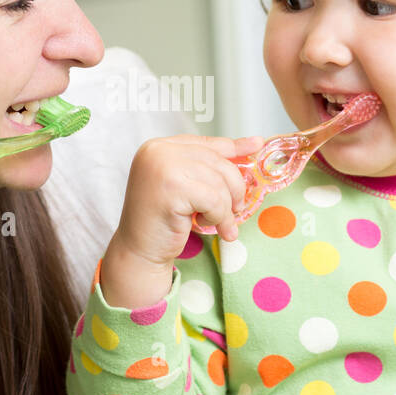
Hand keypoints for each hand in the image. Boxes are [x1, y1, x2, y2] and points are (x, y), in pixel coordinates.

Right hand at [114, 134, 263, 264]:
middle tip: (234, 209)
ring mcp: (162, 168)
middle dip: (233, 188)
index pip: (205, 143)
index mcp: (158, 147)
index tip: (256, 145)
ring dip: (225, 208)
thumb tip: (253, 144)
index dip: (234, 146)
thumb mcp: (184, 185)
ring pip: (219, 182)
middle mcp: (158, 151)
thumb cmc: (161, 220)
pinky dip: (219, 217)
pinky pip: (214, 200)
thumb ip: (208, 166)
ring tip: (218, 223)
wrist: (139, 251)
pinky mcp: (172, 189)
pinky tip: (207, 225)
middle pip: (217, 161)